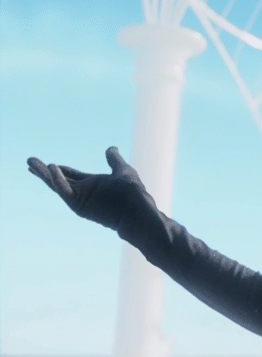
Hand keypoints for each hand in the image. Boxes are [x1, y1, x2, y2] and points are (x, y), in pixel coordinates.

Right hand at [27, 146, 145, 230]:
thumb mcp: (122, 170)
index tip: (47, 163)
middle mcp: (84, 192)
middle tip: (29, 161)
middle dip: (43, 171)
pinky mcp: (79, 205)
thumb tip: (111, 148)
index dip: (58, 169)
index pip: (70, 175)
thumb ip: (114, 160)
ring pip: (57, 185)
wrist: (136, 208)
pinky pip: (65, 192)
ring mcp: (80, 199)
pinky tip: (52, 167)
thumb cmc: (132, 192)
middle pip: (58, 180)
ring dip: (44, 174)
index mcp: (92, 184)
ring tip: (30, 162)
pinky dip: (58, 180)